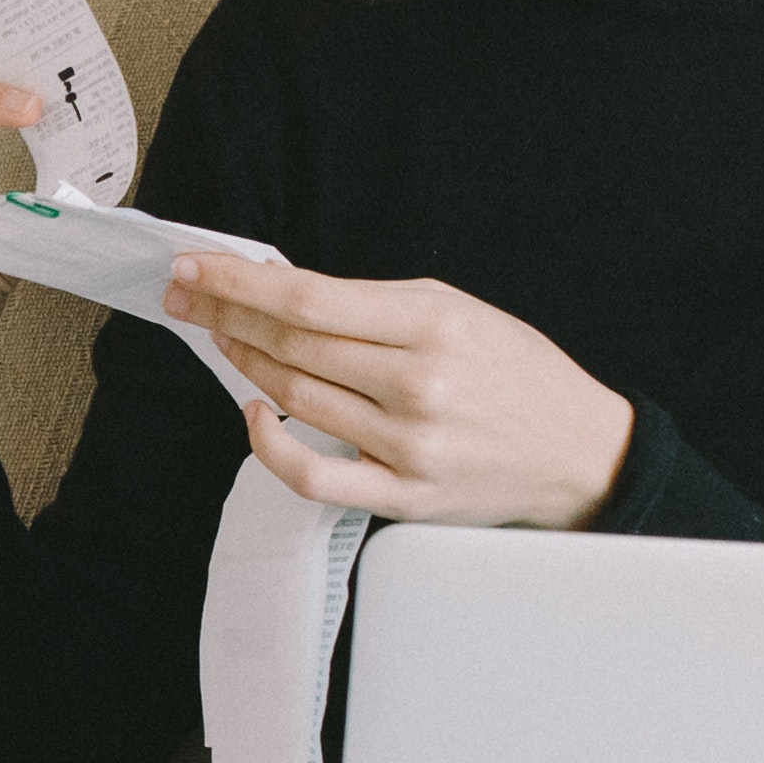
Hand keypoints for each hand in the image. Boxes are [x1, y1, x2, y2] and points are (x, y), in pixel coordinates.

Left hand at [167, 257, 636, 526]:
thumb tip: (287, 294)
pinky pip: (313, 475)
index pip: (309, 298)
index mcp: (433, 323)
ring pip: (295, 398)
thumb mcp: (458, 312)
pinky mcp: (403, 495)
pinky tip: (256, 412)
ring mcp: (408, 445)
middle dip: (225, 314)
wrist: (578, 451)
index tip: (196, 267)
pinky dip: (270, 445)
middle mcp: (417, 384)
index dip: (239, 282)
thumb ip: (376, 306)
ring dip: (246, 362)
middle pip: (291, 344)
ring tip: (222, 337)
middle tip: (186, 295)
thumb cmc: (516, 375)